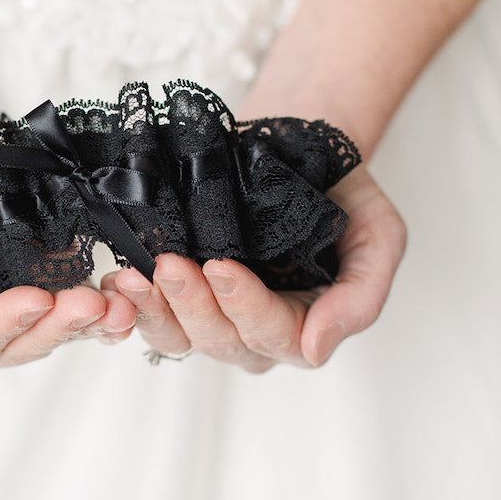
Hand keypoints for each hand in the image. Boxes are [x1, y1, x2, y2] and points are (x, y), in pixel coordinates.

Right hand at [0, 128, 136, 368]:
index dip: (1, 325)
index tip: (35, 300)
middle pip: (18, 343)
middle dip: (56, 327)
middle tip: (92, 304)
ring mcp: (10, 304)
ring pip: (52, 330)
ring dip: (87, 322)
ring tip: (118, 303)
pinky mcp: (42, 279)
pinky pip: (73, 303)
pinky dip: (102, 305)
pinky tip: (126, 293)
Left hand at [102, 165, 406, 372]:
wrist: (299, 150)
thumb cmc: (342, 195)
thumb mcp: (379, 237)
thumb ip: (360, 298)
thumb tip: (316, 350)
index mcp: (308, 326)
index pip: (273, 335)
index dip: (245, 307)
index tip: (221, 265)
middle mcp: (258, 332)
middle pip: (221, 341)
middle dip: (193, 305)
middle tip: (169, 264)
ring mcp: (217, 316)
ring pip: (181, 338)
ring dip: (157, 310)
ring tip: (134, 276)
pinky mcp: (184, 296)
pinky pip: (155, 317)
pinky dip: (136, 304)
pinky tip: (120, 281)